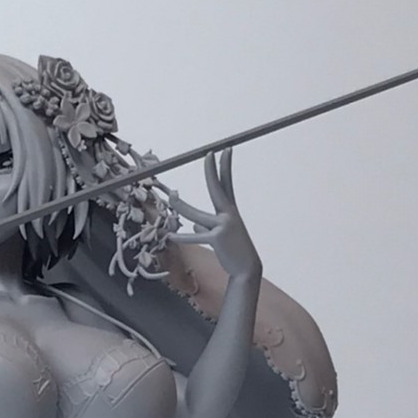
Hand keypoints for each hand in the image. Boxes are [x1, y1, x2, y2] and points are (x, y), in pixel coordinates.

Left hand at [168, 147, 261, 280]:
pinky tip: (171, 237)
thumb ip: (205, 227)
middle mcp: (229, 214)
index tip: (224, 150)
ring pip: (196, 214)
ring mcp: (223, 225)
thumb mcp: (220, 235)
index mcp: (231, 211)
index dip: (225, 167)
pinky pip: (195, 237)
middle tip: (209, 154)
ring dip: (181, 206)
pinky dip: (182, 238)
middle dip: (212, 171)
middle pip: (217, 188)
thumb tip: (192, 225)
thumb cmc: (233, 250)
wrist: (245, 268)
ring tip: (172, 196)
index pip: (227, 184)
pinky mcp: (216, 239)